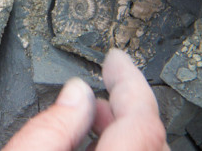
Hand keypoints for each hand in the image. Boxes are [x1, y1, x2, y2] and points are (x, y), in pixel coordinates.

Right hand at [4, 49, 168, 150]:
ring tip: (92, 117)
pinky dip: (121, 147)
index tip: (117, 59)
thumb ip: (52, 124)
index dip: (129, 81)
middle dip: (126, 105)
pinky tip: (93, 145)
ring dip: (122, 129)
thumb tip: (75, 91)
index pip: (141, 119)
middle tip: (103, 84)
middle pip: (149, 136)